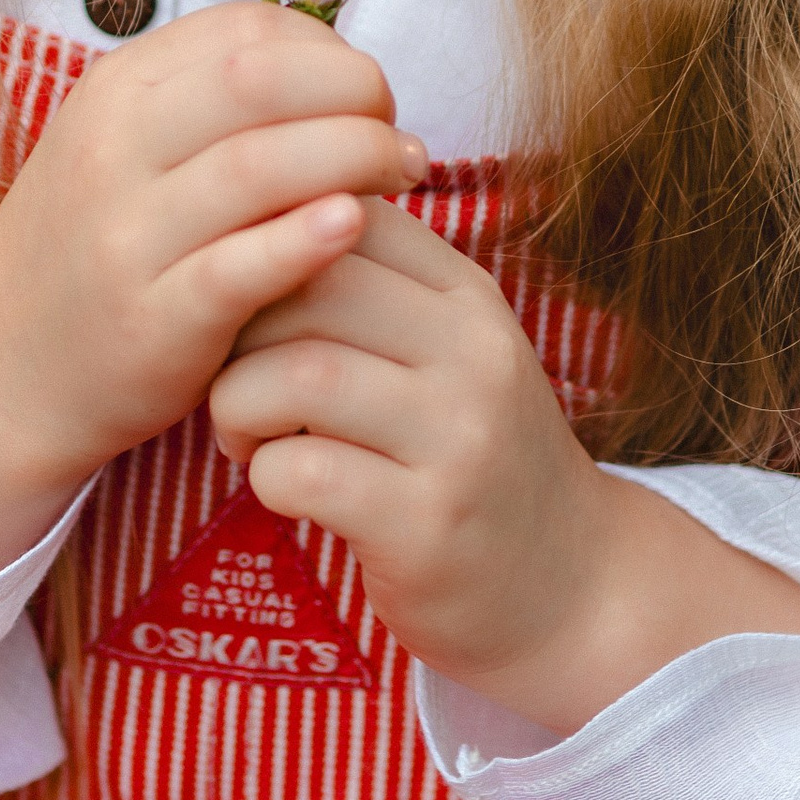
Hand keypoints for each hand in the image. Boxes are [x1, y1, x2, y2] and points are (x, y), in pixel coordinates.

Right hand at [0, 2, 424, 601]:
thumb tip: (343, 76)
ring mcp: (127, 235)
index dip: (330, 53)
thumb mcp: (128, 147)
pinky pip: (240, 267)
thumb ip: (216, 105)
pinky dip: (306, 239)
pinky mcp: (152, 319)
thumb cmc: (98, 244)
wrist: (3, 363)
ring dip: (354, 159)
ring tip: (405, 178)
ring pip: (258, 167)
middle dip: (355, 97)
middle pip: (259, 83)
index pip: (246, 32)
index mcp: (117, 91)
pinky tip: (356, 228)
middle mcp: (114, 149)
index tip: (368, 94)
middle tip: (401, 137)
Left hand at [209, 200, 799, 737]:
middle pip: (311, 282)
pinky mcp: (425, 526)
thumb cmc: (471, 459)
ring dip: (236, 405)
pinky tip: (284, 489)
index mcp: (469, 297)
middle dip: (238, 327)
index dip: (269, 244)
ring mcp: (457, 440)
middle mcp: (474, 355)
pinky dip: (264, 475)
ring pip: (295, 374)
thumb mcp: (449, 353)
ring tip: (246, 436)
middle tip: (231, 375)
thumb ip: (378, 290)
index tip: (248, 300)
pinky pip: (300, 470)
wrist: (568, 588)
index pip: (347, 211)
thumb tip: (270, 216)